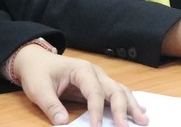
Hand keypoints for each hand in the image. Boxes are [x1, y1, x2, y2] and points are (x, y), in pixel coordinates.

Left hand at [11, 45, 147, 126]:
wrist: (37, 61)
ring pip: (120, 91)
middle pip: (115, 89)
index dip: (97, 111)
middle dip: (124, 108)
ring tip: (144, 120)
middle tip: (132, 125)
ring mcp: (99, 79)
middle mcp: (95, 73)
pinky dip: (129, 102)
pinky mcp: (99, 86)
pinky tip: (140, 111)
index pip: (94, 92)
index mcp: (82, 70)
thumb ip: (50, 105)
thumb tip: (62, 123)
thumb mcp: (39, 89)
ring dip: (132, 105)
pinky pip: (117, 93)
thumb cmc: (39, 73)